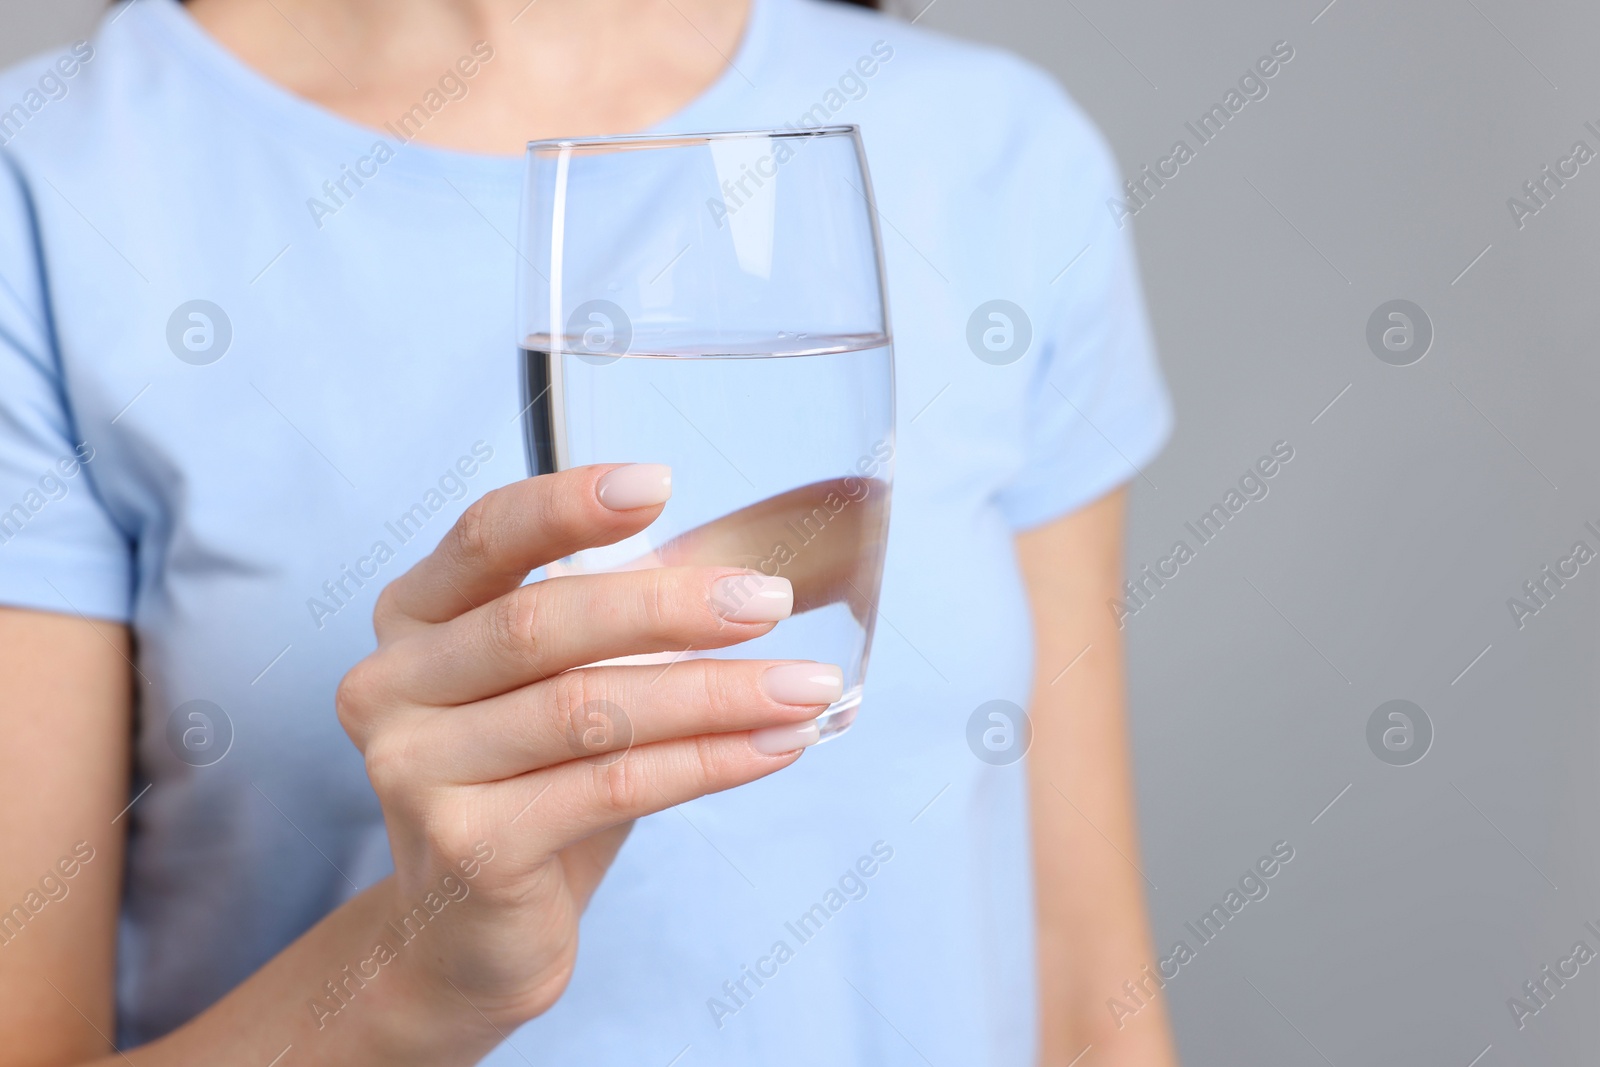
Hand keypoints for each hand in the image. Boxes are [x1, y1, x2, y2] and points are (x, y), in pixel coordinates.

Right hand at [333, 463, 841, 1029]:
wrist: (470, 934)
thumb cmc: (533, 785)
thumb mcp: (562, 684)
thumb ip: (620, 620)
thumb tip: (751, 568)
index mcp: (413, 619)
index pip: (483, 537)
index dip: (566, 505)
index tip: (659, 482)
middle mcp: (390, 686)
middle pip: (541, 626)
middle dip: (670, 609)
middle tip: (769, 602)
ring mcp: (414, 771)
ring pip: (588, 712)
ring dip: (715, 694)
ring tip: (805, 687)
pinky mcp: (467, 849)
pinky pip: (612, 788)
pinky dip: (707, 762)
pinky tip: (775, 747)